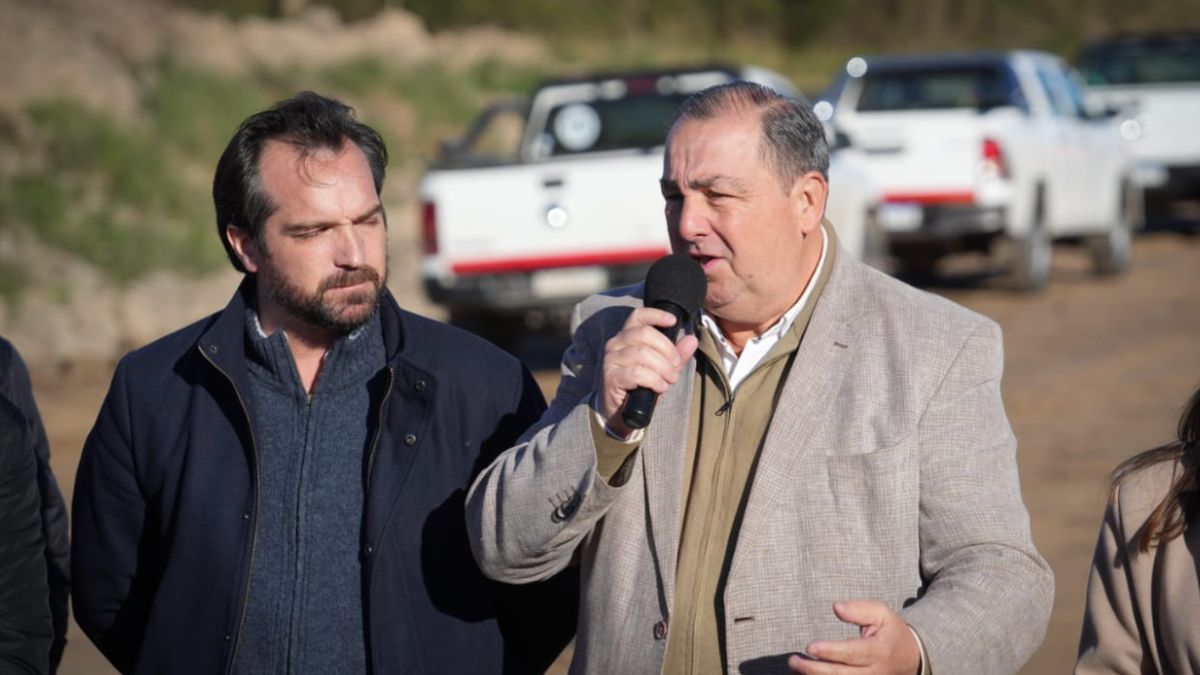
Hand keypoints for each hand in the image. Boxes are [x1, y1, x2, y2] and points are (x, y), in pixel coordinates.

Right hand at [598, 307, 697, 437]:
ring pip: (643, 353)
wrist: (621, 413)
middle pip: (645, 334)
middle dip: (667, 350)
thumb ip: (676, 355)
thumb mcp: (662, 368)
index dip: (656, 315)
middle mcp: (615, 344)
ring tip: (669, 380)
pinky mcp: (611, 377)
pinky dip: (654, 380)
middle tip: (675, 366)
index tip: (673, 321)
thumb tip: (692, 339)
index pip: (638, 316)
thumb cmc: (640, 386)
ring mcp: (611, 360)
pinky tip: (660, 387)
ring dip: (663, 368)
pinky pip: (637, 373)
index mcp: (627, 337)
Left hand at [788, 601, 920, 674]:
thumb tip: (836, 607)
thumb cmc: (891, 632)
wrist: (912, 658)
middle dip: (814, 669)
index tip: (809, 647)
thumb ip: (859, 609)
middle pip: (841, 674)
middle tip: (794, 660)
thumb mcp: (882, 613)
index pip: (851, 652)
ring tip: (795, 666)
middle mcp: (874, 671)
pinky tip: (806, 674)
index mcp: (879, 650)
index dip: (830, 651)